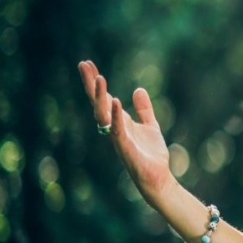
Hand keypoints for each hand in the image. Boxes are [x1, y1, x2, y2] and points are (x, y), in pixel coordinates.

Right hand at [78, 60, 176, 203]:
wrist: (158, 178)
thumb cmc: (151, 155)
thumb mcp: (151, 126)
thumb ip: (144, 109)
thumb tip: (138, 89)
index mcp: (119, 121)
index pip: (103, 98)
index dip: (95, 82)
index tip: (87, 63)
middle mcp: (114, 128)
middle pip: (98, 103)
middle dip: (91, 84)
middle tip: (84, 64)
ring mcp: (118, 138)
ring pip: (103, 114)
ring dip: (100, 96)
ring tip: (99, 77)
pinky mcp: (126, 148)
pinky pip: (117, 130)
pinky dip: (115, 116)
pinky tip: (114, 101)